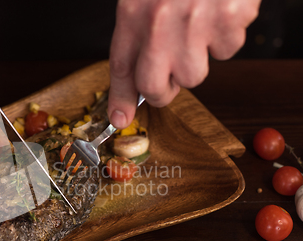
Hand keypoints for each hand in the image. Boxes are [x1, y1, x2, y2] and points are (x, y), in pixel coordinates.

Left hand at [108, 0, 260, 127]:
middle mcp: (161, 22)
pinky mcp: (229, 20)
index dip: (120, 99)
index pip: (121, 68)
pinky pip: (228, 50)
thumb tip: (136, 79)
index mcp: (134, 12)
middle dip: (164, 88)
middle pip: (158, 88)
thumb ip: (138, 32)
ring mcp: (197, 23)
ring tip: (198, 23)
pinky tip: (220, 11)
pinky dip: (226, 35)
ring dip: (198, 57)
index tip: (120, 118)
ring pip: (196, 75)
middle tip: (171, 69)